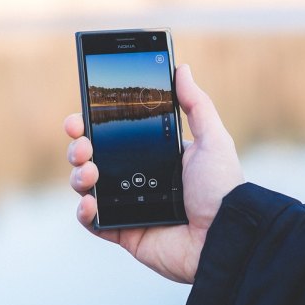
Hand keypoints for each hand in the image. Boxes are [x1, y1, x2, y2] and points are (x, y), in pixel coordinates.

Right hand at [64, 64, 243, 282]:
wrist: (226, 236)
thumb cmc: (222, 188)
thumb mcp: (213, 139)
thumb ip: (196, 104)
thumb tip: (182, 69)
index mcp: (151, 155)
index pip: (111, 135)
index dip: (90, 125)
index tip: (79, 116)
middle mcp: (135, 178)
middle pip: (90, 158)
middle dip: (77, 147)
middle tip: (83, 144)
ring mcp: (126, 206)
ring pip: (85, 186)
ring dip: (78, 175)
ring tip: (90, 172)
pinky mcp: (123, 232)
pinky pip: (92, 222)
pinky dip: (84, 212)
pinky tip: (90, 203)